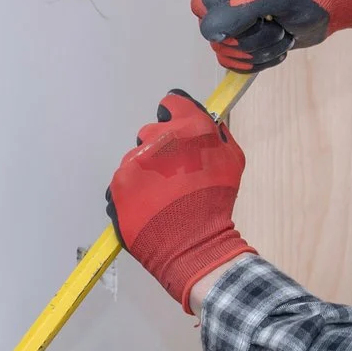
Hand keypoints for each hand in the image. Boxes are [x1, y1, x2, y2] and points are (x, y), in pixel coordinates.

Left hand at [107, 92, 254, 311]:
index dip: (175, 118)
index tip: (178, 134)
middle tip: (173, 176)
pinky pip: (124, 181)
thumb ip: (218, 136)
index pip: (172, 104)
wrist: (195, 246)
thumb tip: (209, 126)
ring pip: (137, 158)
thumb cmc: (216, 206)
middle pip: (151, 132)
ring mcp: (136, 161)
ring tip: (161, 197)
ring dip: (146, 172)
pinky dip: (133, 192)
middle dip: (160, 149)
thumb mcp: (232, 162)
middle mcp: (160, 138)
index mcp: (190, 128)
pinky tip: (149, 207)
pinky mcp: (119, 183)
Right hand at [194, 0, 351, 70]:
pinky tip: (277, 42)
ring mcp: (224, 6)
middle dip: (249, 36)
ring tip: (280, 31)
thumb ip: (241, 9)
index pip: (202, 6)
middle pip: (211, 30)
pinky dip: (258, 58)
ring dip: (257, 49)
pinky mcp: (235, 28)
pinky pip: (231, 59)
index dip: (230, 20)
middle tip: (276, 23)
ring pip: (222, 49)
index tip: (263, 13)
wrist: (331, 1)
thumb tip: (210, 31)